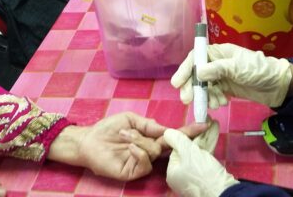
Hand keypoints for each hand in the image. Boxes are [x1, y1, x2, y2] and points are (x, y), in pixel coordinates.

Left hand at [48, 113, 206, 181]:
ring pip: (154, 152)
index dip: (188, 132)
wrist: (88, 140)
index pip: (173, 136)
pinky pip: (144, 163)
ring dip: (139, 140)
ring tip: (124, 134)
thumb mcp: (130, 119)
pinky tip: (129, 147)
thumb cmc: (108, 129)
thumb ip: (149, 124)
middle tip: (169, 131)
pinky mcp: (133, 172)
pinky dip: (138, 152)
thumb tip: (165, 129)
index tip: (204, 125)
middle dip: (172, 138)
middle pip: (168, 145)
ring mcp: (142, 163)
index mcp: (151, 138)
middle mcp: (150, 151)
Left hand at [164, 123, 238, 196]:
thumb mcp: (189, 152)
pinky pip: (201, 165)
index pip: (175, 150)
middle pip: (185, 155)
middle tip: (204, 134)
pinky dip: (206, 156)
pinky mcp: (202, 183)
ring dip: (201, 148)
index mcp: (171, 173)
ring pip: (194, 159)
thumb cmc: (203, 172)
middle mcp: (178, 179)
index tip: (198, 131)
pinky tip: (211, 148)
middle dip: (195, 144)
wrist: (223, 192)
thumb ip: (178, 140)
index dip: (186, 140)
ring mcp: (190, 182)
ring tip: (210, 138)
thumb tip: (167, 132)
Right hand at [171, 43, 292, 107]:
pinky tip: (222, 103)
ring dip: (205, 96)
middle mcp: (218, 63)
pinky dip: (214, 100)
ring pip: (204, 86)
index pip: (196, 58)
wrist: (279, 86)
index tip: (177, 83)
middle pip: (197, 74)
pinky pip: (213, 94)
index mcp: (219, 52)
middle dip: (192, 87)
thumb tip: (198, 72)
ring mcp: (222, 76)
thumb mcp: (238, 68)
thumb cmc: (259, 71)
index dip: (185, 69)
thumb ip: (217, 69)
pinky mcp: (227, 88)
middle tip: (187, 100)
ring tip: (216, 103)